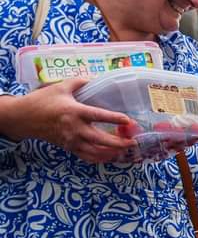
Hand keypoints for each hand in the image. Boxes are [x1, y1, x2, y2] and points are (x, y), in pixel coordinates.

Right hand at [20, 78, 137, 162]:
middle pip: (102, 139)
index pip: (99, 116)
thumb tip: (96, 78)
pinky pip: (88, 157)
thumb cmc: (43, 100)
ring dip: (113, 152)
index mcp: (75, 111)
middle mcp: (75, 128)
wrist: (25, 118)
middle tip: (133, 141)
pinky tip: (111, 156)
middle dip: (120, 142)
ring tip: (126, 149)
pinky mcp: (69, 148)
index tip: (129, 120)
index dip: (115, 118)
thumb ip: (80, 82)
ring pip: (97, 152)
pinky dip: (101, 158)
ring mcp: (72, 140)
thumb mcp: (61, 87)